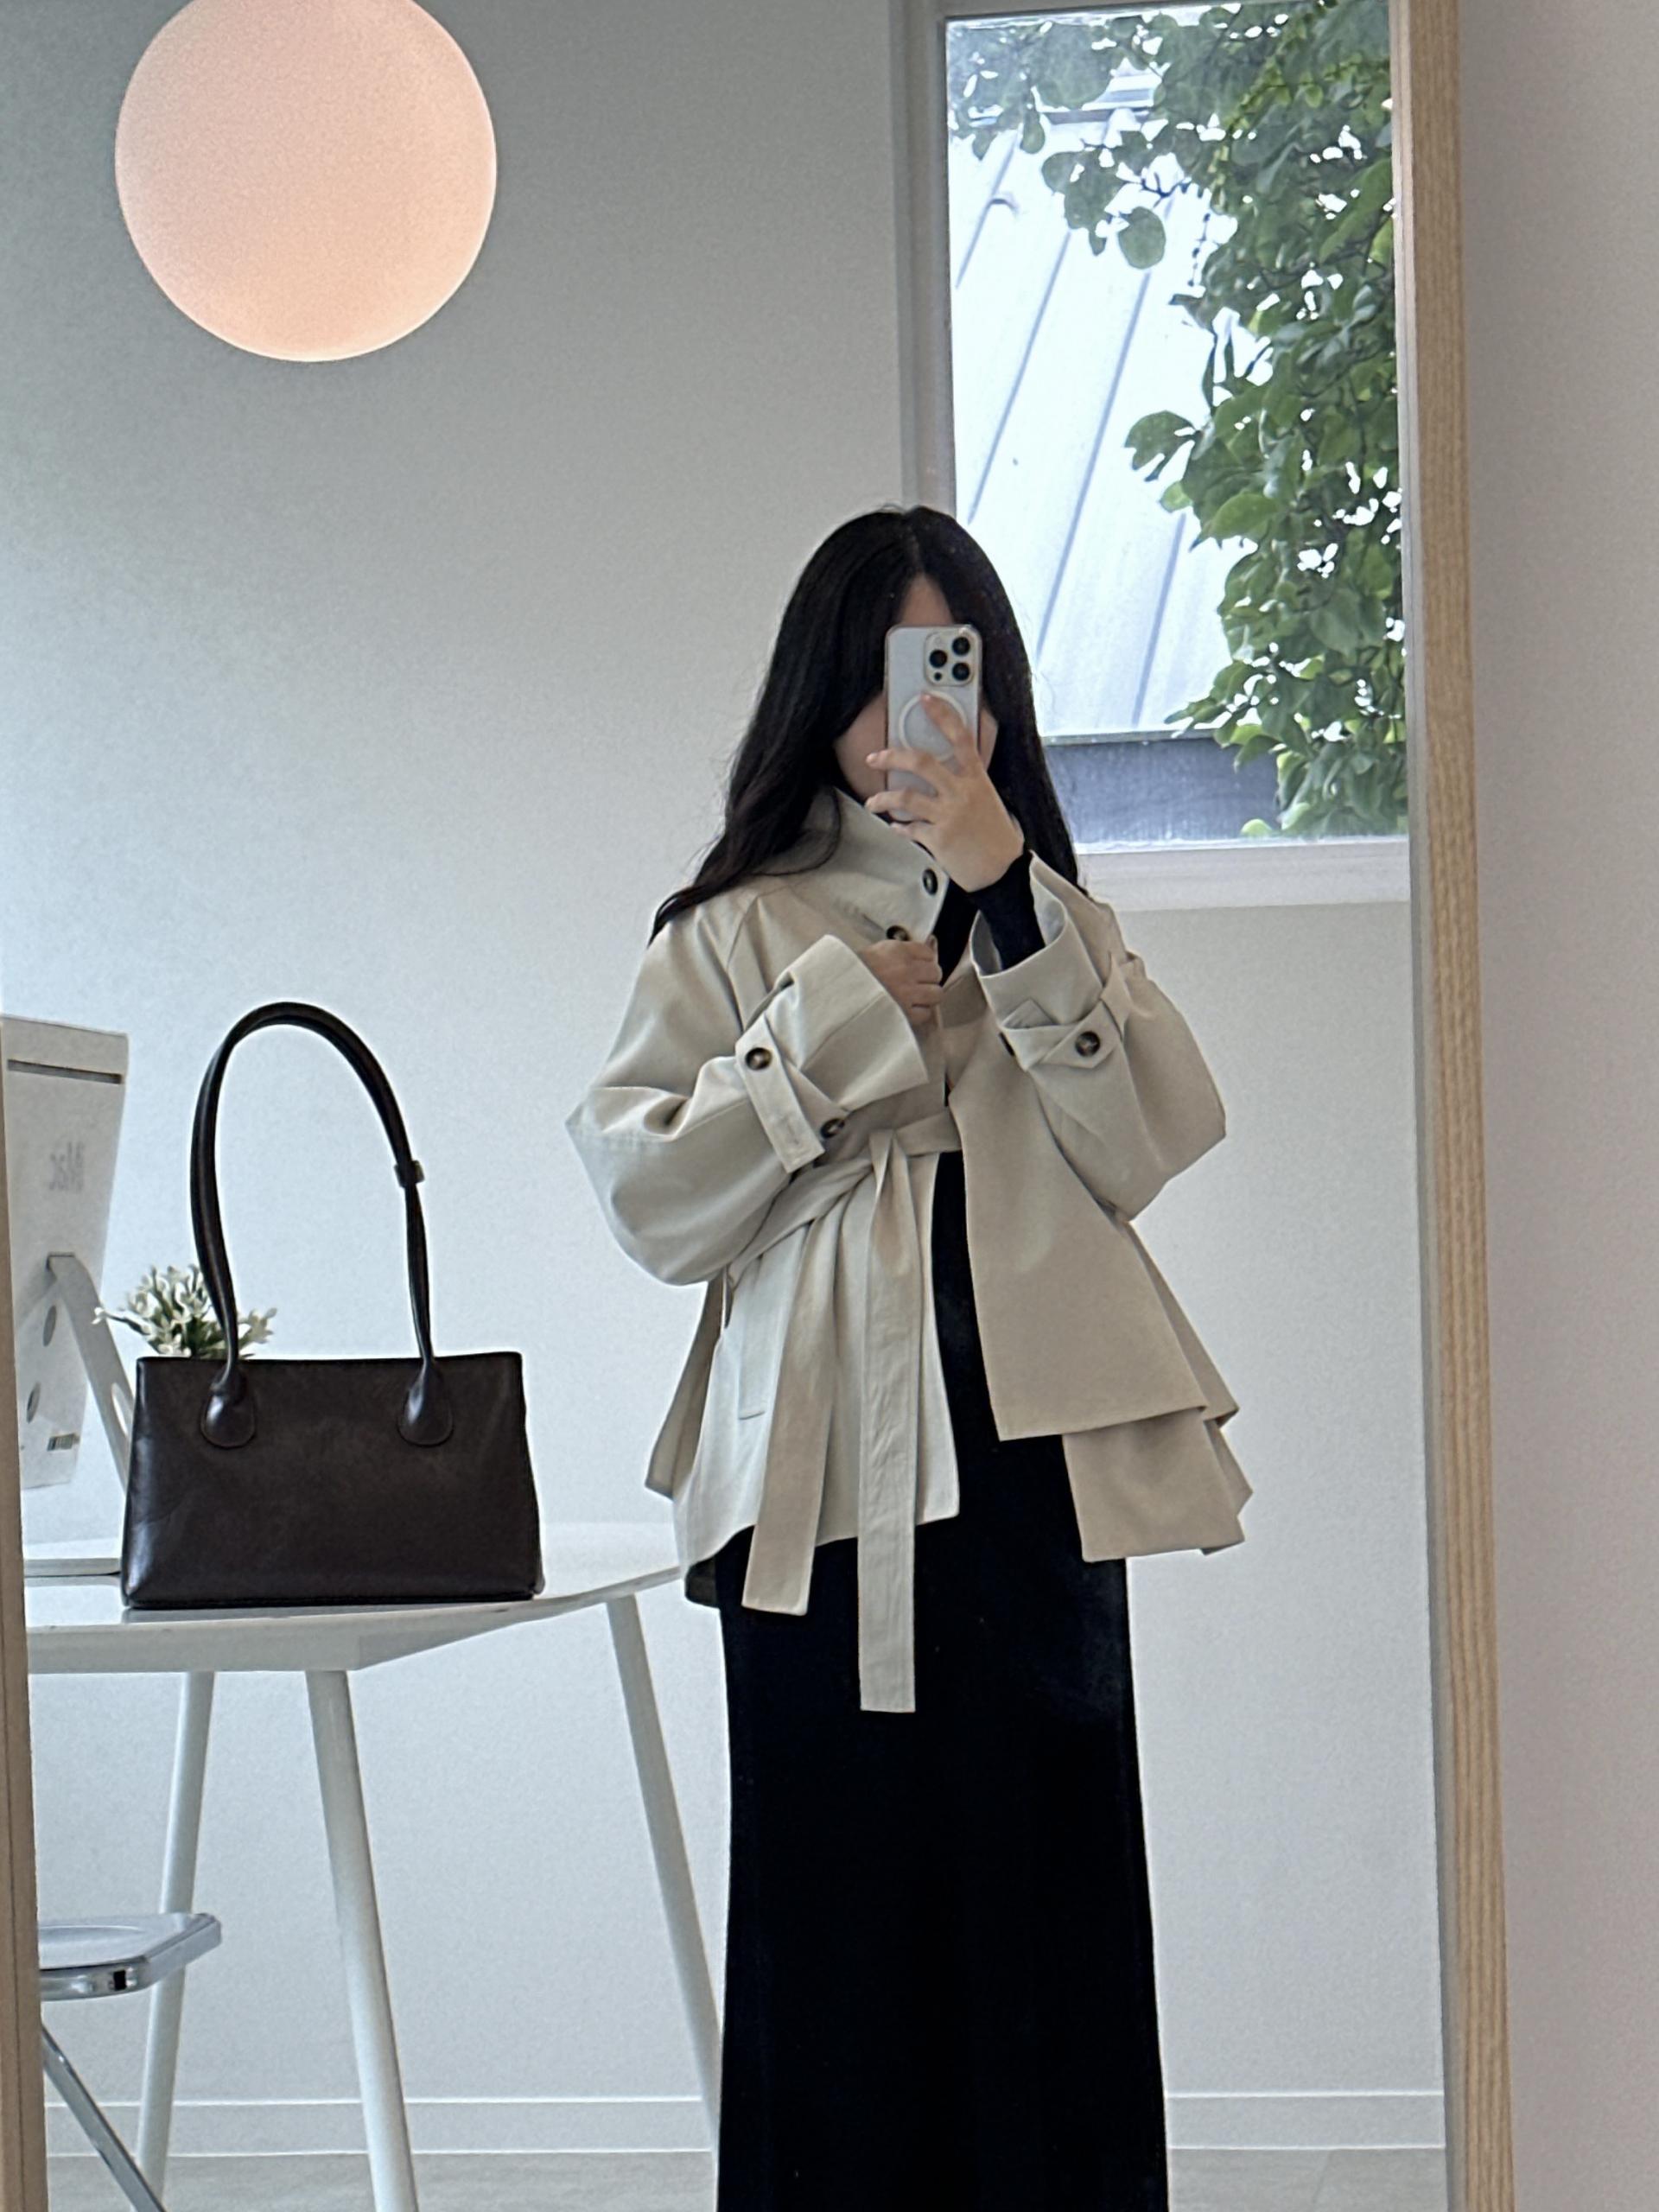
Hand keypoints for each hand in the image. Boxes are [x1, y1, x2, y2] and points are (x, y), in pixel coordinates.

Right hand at [859, 935, 943, 1028]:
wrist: (836, 994)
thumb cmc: (854, 973)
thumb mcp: (875, 952)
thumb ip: (900, 952)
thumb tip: (923, 957)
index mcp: (898, 951)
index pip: (929, 953)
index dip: (924, 961)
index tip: (917, 968)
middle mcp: (906, 969)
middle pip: (936, 973)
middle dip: (928, 979)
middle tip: (916, 984)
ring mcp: (907, 992)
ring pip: (936, 994)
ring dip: (928, 996)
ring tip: (915, 998)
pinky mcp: (905, 1013)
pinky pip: (925, 1013)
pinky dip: (919, 1013)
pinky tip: (907, 1010)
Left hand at [862, 694, 1023, 892]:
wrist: (1003, 872)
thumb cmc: (995, 836)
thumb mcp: (986, 800)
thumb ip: (964, 783)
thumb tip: (937, 774)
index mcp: (976, 779)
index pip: (960, 738)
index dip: (942, 715)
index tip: (926, 699)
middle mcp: (962, 793)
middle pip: (921, 762)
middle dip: (892, 757)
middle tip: (875, 758)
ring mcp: (949, 816)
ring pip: (905, 797)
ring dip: (882, 799)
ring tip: (873, 802)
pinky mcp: (938, 839)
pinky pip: (909, 828)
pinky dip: (899, 827)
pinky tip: (896, 827)